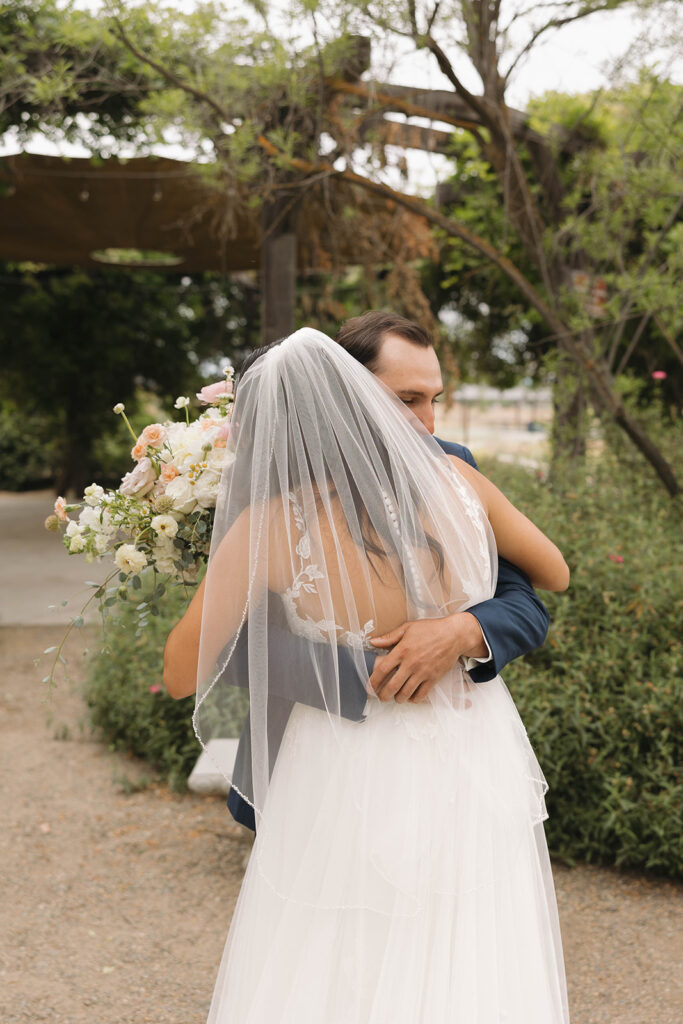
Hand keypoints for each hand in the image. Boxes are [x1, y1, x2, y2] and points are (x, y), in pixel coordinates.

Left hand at [368, 612, 486, 703]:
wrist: (453, 635)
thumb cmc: (430, 629)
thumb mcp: (407, 628)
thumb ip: (389, 637)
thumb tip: (373, 642)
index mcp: (402, 650)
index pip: (383, 669)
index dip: (374, 680)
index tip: (370, 686)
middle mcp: (411, 663)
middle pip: (392, 685)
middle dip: (384, 695)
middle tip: (381, 697)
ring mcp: (423, 672)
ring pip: (406, 693)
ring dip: (398, 698)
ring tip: (395, 698)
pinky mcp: (434, 678)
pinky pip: (422, 694)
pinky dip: (414, 699)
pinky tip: (411, 697)